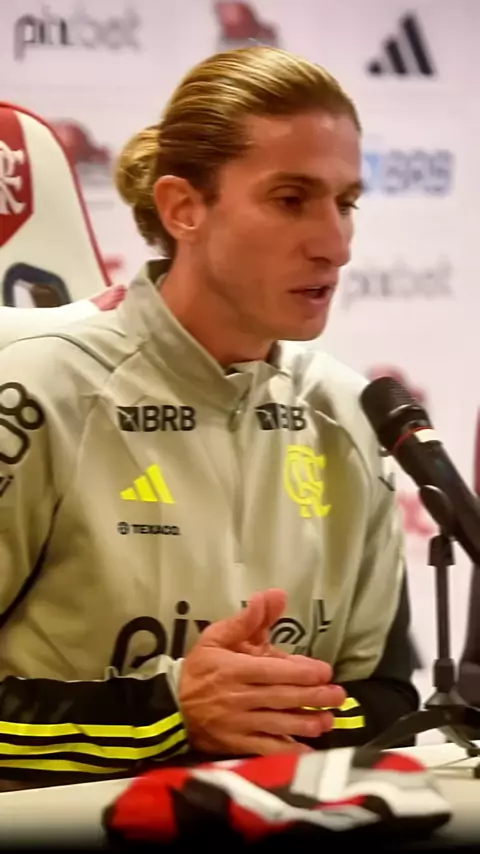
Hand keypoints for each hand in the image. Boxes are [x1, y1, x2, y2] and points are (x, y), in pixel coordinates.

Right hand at [179, 589, 345, 755]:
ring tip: (329, 720)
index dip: (300, 672)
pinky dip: (286, 751)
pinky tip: (308, 749)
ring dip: (306, 722)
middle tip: (338, 695)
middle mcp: (239, 697)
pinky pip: (265, 749)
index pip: (272, 672)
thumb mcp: (215, 638)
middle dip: (312, 697)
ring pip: (277, 724)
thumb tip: (270, 596)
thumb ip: (245, 620)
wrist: (171, 708)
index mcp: (234, 670)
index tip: (325, 672)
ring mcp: (238, 724)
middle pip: (281, 698)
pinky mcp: (237, 745)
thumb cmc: (199, 670)